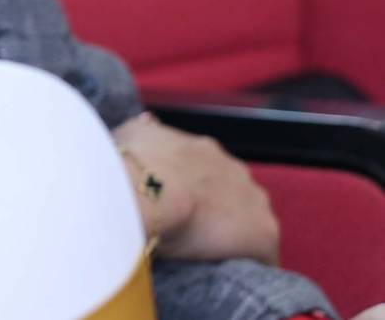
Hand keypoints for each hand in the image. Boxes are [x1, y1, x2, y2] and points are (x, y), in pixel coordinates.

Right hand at [112, 113, 280, 266]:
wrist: (146, 190)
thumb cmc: (133, 165)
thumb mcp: (132, 136)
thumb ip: (145, 131)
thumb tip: (148, 122)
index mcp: (204, 150)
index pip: (208, 172)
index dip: (196, 191)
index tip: (181, 205)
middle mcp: (236, 170)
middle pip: (234, 195)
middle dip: (218, 210)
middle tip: (192, 229)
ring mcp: (254, 200)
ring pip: (251, 221)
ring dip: (234, 234)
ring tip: (209, 255)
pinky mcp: (264, 233)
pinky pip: (262, 254)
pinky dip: (248, 261)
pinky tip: (229, 274)